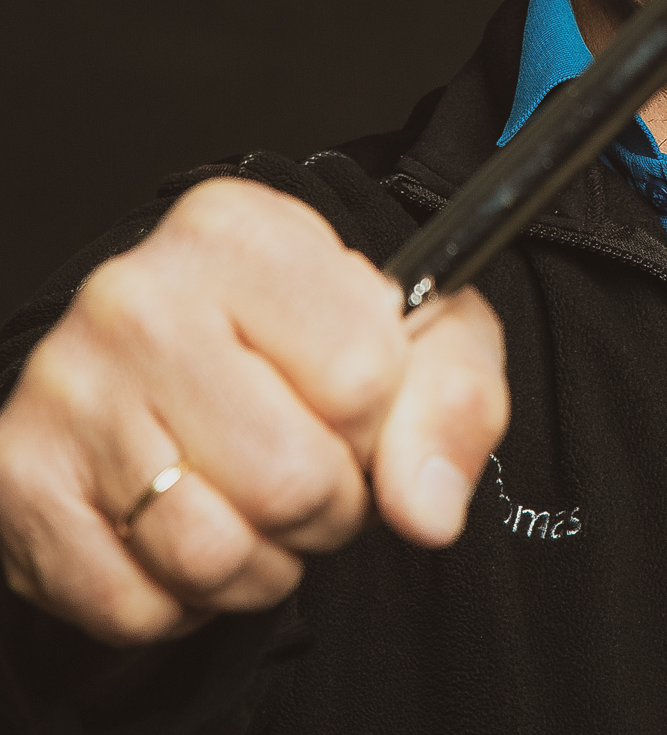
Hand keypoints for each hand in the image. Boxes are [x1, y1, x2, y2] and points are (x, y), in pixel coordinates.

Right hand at [0, 179, 507, 646]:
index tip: (362, 402)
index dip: (379, 420)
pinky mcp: (20, 479)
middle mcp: (139, 296)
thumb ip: (452, 405)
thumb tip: (426, 504)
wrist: (205, 361)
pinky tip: (195, 525)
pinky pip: (133, 603)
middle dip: (329, 505)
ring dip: (262, 562)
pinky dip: (184, 597)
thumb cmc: (321, 340)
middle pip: (287, 477)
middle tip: (318, 470)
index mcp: (244, 234)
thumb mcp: (426, 339)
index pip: (359, 375)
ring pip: (208, 553)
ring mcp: (68, 388)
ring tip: (262, 505)